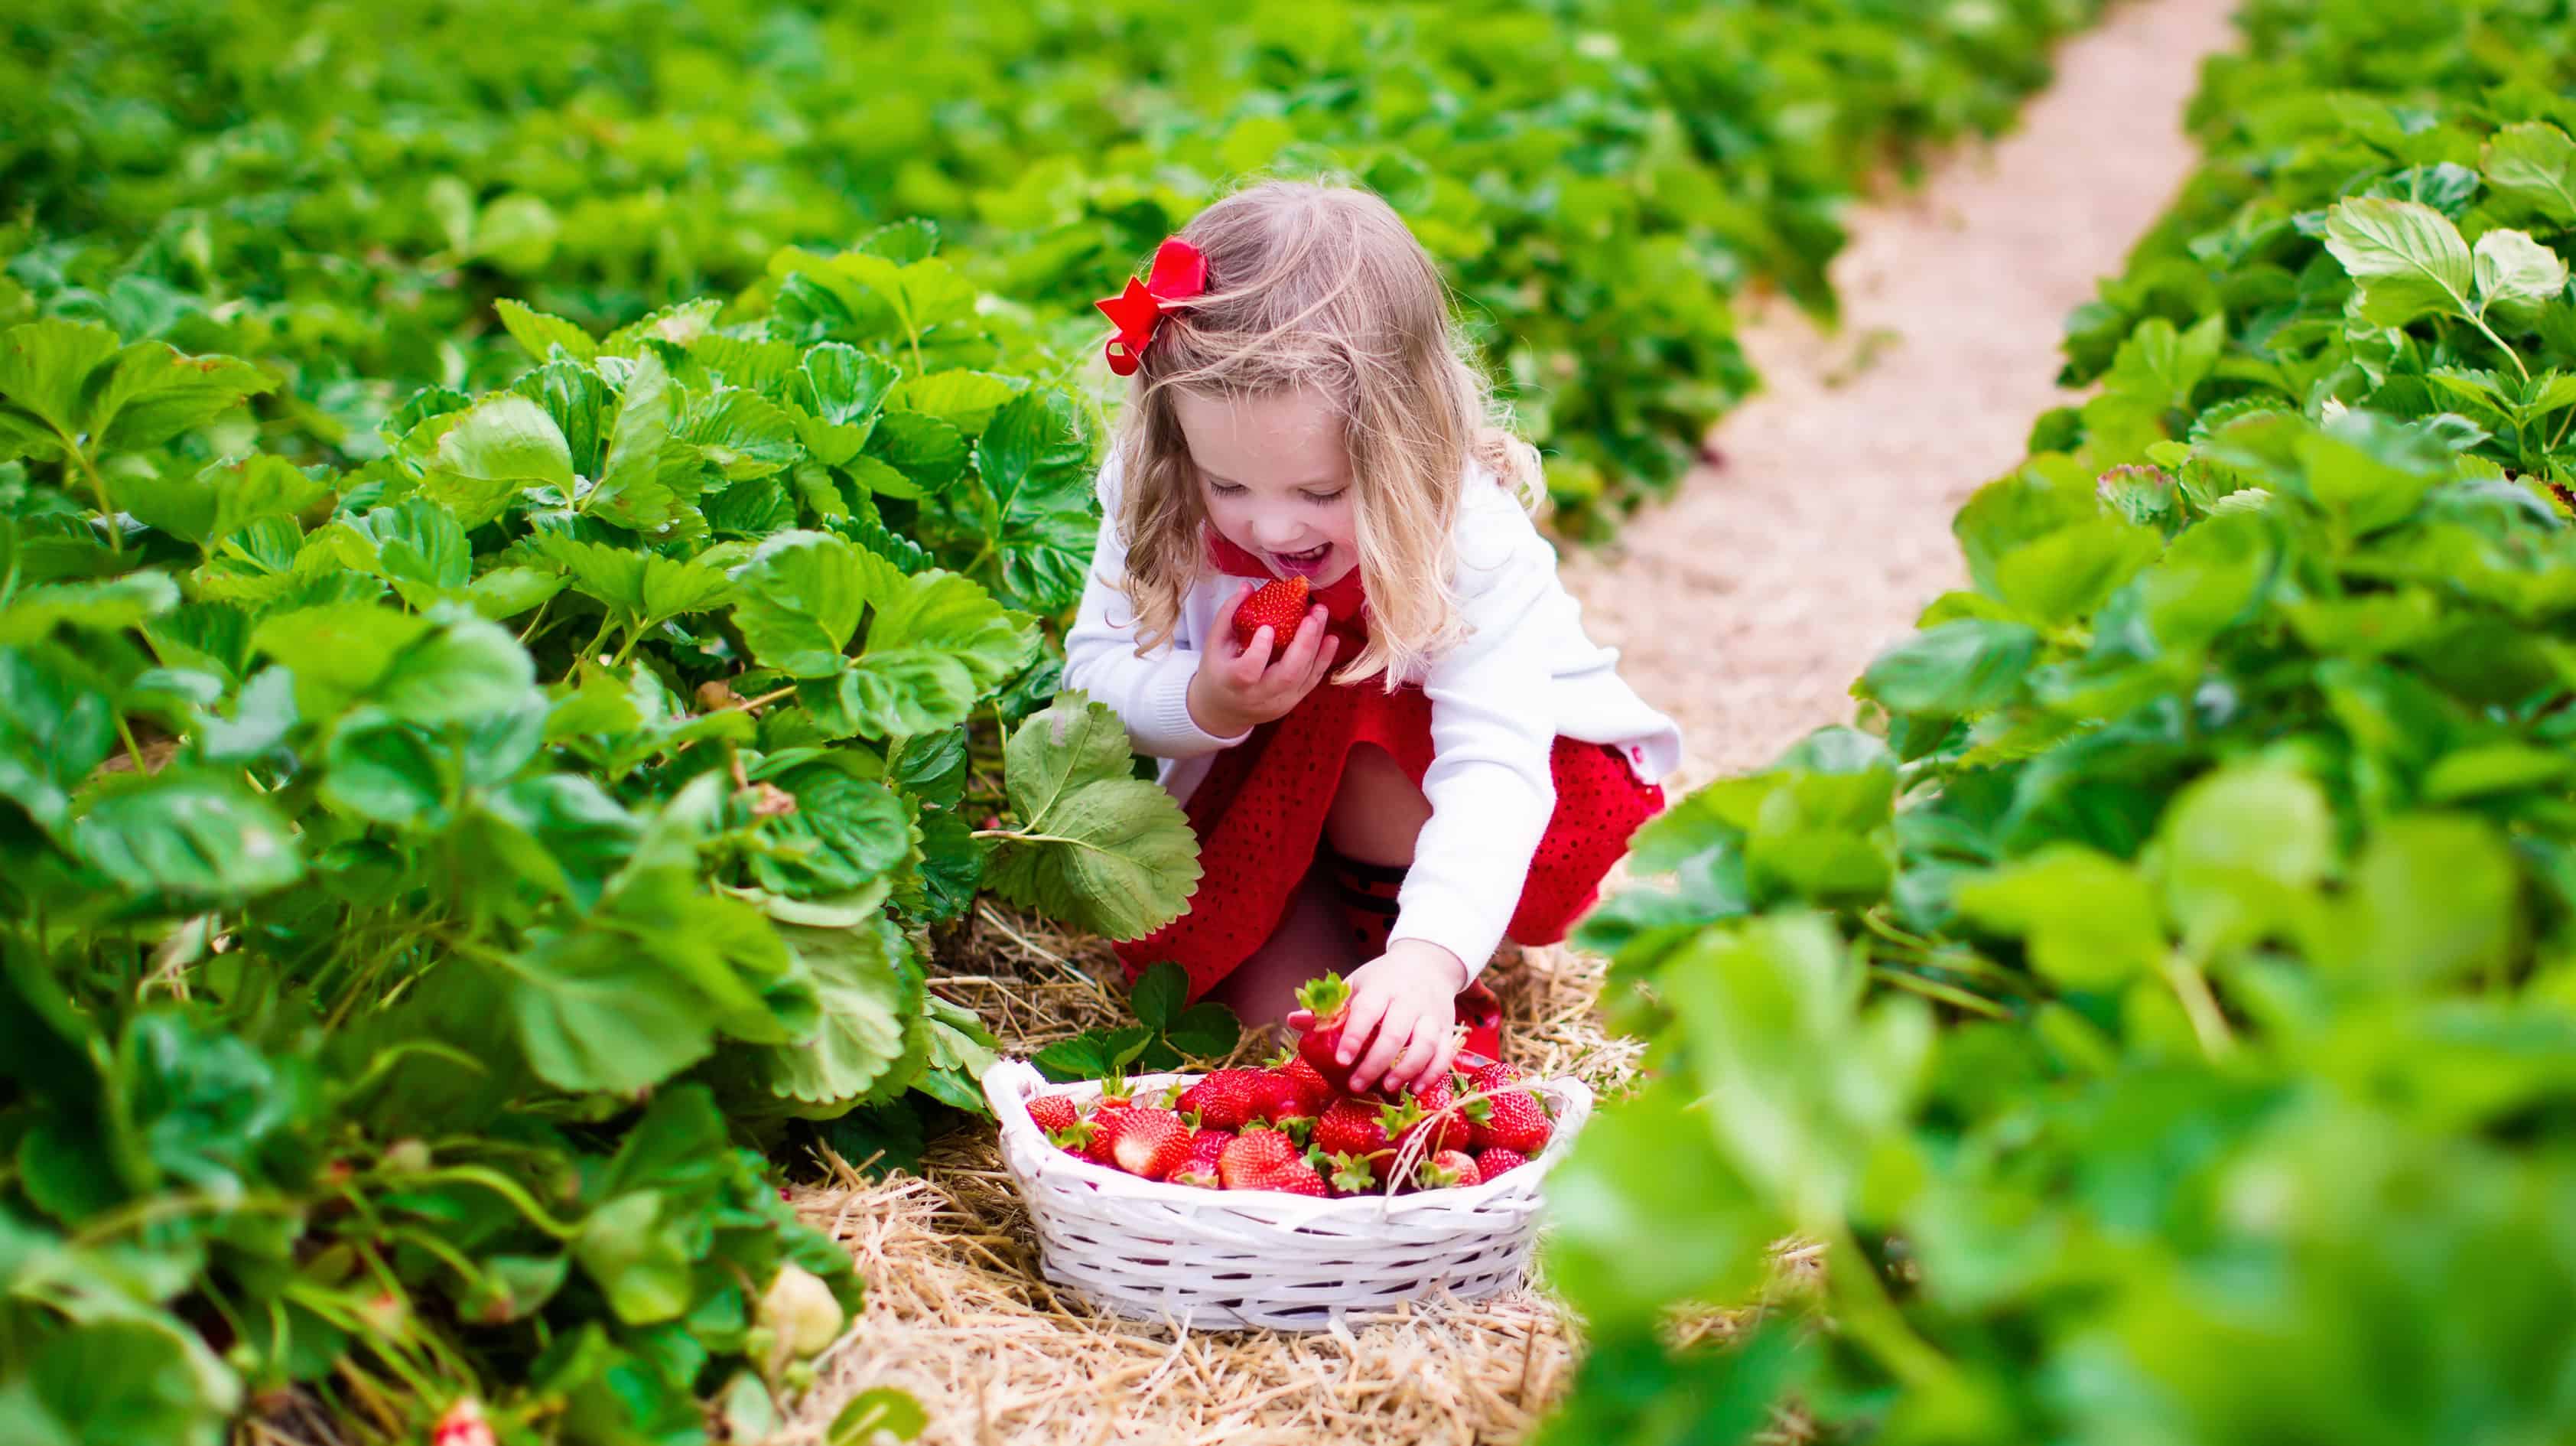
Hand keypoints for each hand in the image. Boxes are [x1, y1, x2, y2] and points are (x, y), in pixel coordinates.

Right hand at [1186, 580, 1340, 736]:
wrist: (1224, 710)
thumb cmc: (1218, 671)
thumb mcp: (1215, 644)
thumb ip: (1229, 615)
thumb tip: (1248, 586)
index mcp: (1232, 682)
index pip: (1248, 671)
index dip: (1259, 651)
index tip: (1268, 627)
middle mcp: (1258, 696)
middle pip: (1287, 675)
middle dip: (1303, 644)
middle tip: (1312, 615)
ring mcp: (1278, 701)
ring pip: (1304, 677)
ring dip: (1317, 646)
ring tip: (1321, 616)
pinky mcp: (1293, 701)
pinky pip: (1312, 681)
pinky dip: (1323, 659)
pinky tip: (1330, 638)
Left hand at [1286, 940, 1466, 1095]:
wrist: (1428, 962)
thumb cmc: (1384, 979)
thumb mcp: (1357, 984)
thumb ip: (1329, 1007)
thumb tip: (1293, 1020)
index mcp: (1381, 987)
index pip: (1367, 1011)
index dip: (1353, 1036)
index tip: (1341, 1060)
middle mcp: (1409, 1000)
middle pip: (1395, 1034)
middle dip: (1375, 1063)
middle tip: (1357, 1085)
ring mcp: (1432, 1015)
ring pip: (1425, 1045)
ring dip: (1407, 1070)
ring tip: (1387, 1088)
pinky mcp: (1448, 1028)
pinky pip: (1445, 1055)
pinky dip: (1432, 1074)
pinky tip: (1415, 1090)